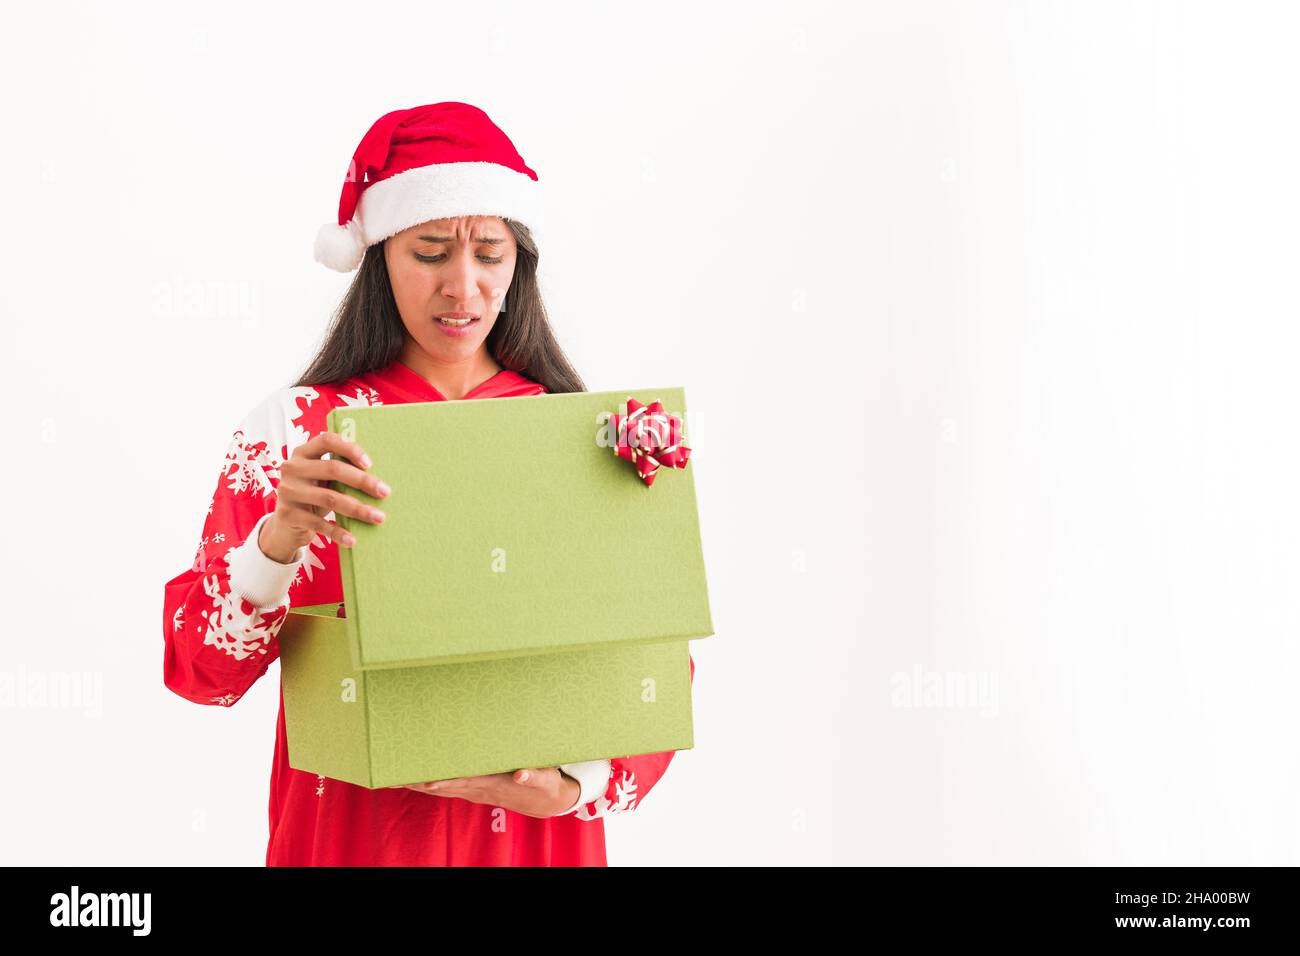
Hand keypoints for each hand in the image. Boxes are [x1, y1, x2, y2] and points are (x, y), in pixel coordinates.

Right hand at [260, 431, 391, 561]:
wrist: (287, 524)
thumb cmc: (315, 495)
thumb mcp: (323, 479)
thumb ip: (341, 471)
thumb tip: (380, 479)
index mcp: (303, 452)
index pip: (327, 440)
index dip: (349, 449)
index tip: (370, 463)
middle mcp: (292, 468)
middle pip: (333, 469)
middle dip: (363, 481)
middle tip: (385, 492)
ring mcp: (288, 491)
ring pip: (329, 498)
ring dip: (358, 509)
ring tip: (378, 517)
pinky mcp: (287, 514)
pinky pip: (318, 524)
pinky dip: (338, 532)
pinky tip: (353, 540)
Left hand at [386, 768, 580, 817]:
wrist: (546, 799)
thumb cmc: (544, 784)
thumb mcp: (545, 778)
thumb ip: (534, 775)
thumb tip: (521, 774)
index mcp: (494, 783)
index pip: (465, 782)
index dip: (446, 782)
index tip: (428, 782)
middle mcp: (479, 789)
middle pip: (446, 787)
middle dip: (421, 783)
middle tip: (397, 777)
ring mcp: (475, 790)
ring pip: (442, 789)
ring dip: (419, 785)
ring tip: (396, 777)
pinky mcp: (474, 788)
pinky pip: (447, 787)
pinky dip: (429, 784)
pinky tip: (413, 780)